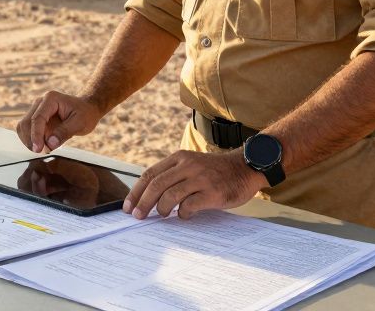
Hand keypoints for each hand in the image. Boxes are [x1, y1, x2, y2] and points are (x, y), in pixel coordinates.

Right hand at [16, 90, 102, 152]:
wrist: (87, 108)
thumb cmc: (85, 113)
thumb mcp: (80, 123)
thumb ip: (65, 132)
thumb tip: (50, 144)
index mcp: (51, 99)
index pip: (37, 118)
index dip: (36, 135)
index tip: (38, 149)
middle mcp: (40, 102)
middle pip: (27, 122)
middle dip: (31, 139)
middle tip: (42, 152)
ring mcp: (37, 109)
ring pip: (23, 127)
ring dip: (29, 140)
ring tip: (43, 149)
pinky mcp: (36, 118)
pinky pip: (27, 130)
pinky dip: (31, 139)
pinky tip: (42, 145)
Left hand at [124, 150, 267, 219]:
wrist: (246, 167)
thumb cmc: (215, 171)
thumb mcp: (191, 164)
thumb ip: (173, 176)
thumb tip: (148, 199)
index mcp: (179, 157)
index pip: (150, 174)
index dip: (136, 192)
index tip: (128, 207)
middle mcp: (188, 165)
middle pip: (156, 185)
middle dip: (143, 203)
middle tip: (138, 216)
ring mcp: (200, 178)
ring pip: (169, 196)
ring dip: (161, 209)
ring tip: (162, 215)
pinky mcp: (212, 193)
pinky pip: (188, 206)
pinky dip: (182, 214)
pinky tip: (185, 215)